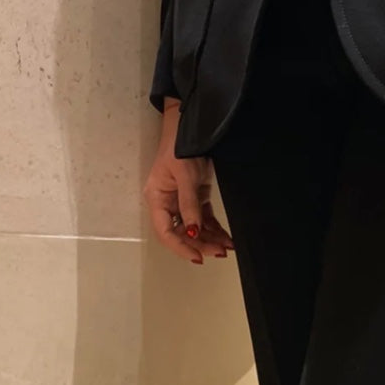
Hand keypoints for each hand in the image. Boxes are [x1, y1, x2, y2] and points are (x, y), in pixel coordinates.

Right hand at [143, 99, 233, 263]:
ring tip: (227, 247)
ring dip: (210, 240)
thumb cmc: (181, 146)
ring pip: (195, 229)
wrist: (193, 127)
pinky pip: (205, 219)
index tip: (198, 257)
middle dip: (200, 245)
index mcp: (157, 199)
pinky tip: (227, 239)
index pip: (165, 232)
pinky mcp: (196, 197)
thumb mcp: (186, 176)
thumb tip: (193, 233)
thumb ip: (189, 205)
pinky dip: (215, 230)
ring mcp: (182, 201)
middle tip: (219, 252)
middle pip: (181, 233)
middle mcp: (167, 203)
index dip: (181, 247)